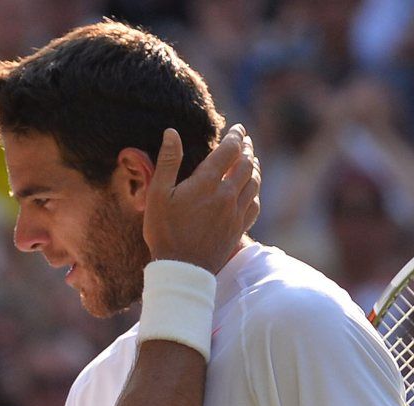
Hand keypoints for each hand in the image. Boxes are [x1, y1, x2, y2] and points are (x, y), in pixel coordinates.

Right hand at [143, 124, 259, 272]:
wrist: (183, 269)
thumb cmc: (165, 231)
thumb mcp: (158, 194)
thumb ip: (168, 161)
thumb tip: (171, 133)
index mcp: (207, 183)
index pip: (230, 151)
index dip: (236, 136)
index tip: (239, 128)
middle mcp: (227, 195)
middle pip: (246, 164)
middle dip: (247, 149)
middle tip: (246, 140)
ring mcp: (235, 212)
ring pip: (254, 183)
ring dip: (254, 167)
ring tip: (252, 159)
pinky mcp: (239, 228)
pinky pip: (254, 204)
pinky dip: (255, 191)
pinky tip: (251, 190)